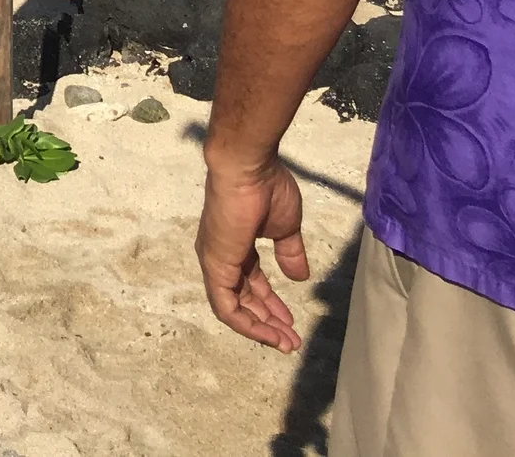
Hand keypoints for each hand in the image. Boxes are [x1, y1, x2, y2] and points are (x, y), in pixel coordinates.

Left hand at [197, 158, 308, 351]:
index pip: (250, 283)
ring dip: (260, 328)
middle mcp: (221, 257)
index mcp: (236, 246)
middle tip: (291, 340)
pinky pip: (226, 306)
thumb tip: (299, 276)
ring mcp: (215, 262)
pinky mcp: (215, 266)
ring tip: (286, 343)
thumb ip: (289, 252)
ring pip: (233, 308)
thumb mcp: (285, 227)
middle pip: (242, 298)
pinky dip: (247, 324)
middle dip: (267, 321)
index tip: (292, 321)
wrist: (248, 169)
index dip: (270, 304)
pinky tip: (268, 334)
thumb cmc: (266, 190)